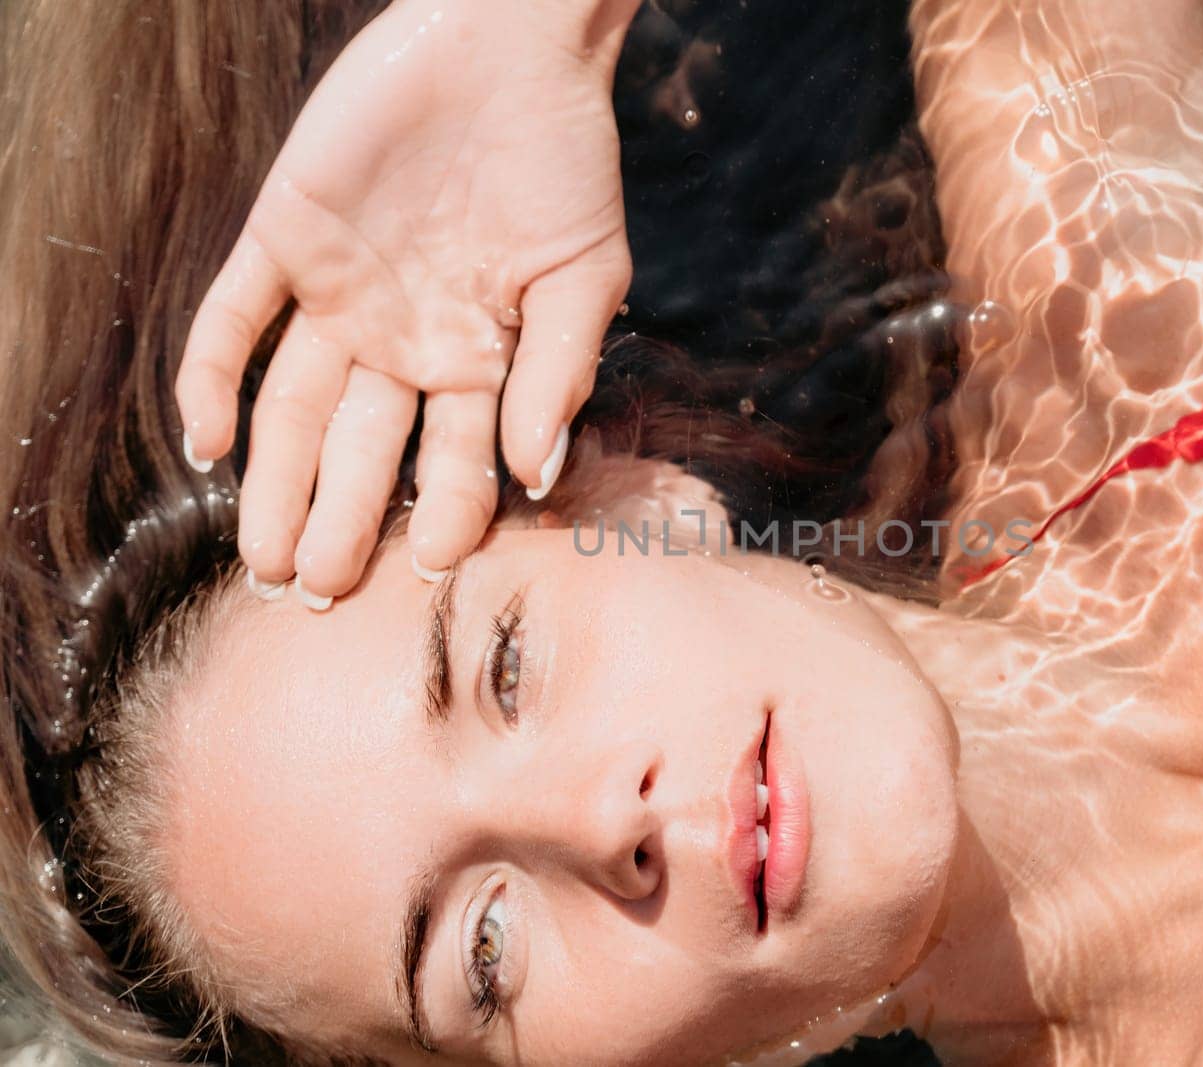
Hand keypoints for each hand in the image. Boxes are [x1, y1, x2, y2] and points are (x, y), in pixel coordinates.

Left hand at [176, 0, 637, 603]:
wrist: (509, 50)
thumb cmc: (565, 163)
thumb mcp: (585, 274)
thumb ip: (560, 371)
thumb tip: (538, 471)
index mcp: (475, 359)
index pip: (454, 458)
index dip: (445, 514)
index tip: (429, 568)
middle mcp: (401, 342)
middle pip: (362, 450)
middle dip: (342, 522)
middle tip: (319, 591)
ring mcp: (339, 295)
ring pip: (293, 407)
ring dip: (277, 481)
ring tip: (266, 558)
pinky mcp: (285, 238)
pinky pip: (233, 318)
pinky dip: (211, 376)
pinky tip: (207, 443)